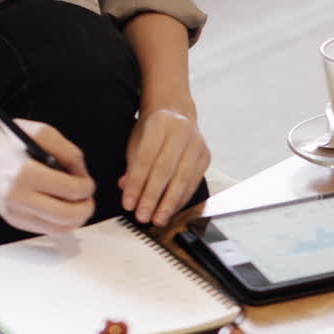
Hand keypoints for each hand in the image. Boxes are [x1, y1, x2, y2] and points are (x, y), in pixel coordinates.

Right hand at [0, 119, 94, 234]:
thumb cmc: (11, 141)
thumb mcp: (41, 133)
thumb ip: (69, 152)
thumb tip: (82, 176)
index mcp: (23, 173)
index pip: (71, 190)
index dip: (87, 186)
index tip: (86, 181)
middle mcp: (16, 196)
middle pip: (67, 215)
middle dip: (85, 206)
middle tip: (86, 197)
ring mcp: (13, 211)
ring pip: (59, 228)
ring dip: (77, 218)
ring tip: (77, 204)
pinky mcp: (13, 219)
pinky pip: (47, 231)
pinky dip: (62, 224)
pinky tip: (64, 210)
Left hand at [120, 108, 209, 225]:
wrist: (176, 114)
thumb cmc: (153, 131)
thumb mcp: (136, 142)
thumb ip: (132, 166)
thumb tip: (127, 190)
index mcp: (159, 124)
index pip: (145, 159)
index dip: (137, 184)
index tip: (129, 204)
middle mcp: (182, 132)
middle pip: (166, 170)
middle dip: (153, 197)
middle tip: (143, 216)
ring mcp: (198, 144)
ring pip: (183, 178)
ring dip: (169, 202)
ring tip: (158, 218)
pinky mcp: (206, 156)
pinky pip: (194, 182)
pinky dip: (181, 198)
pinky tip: (171, 209)